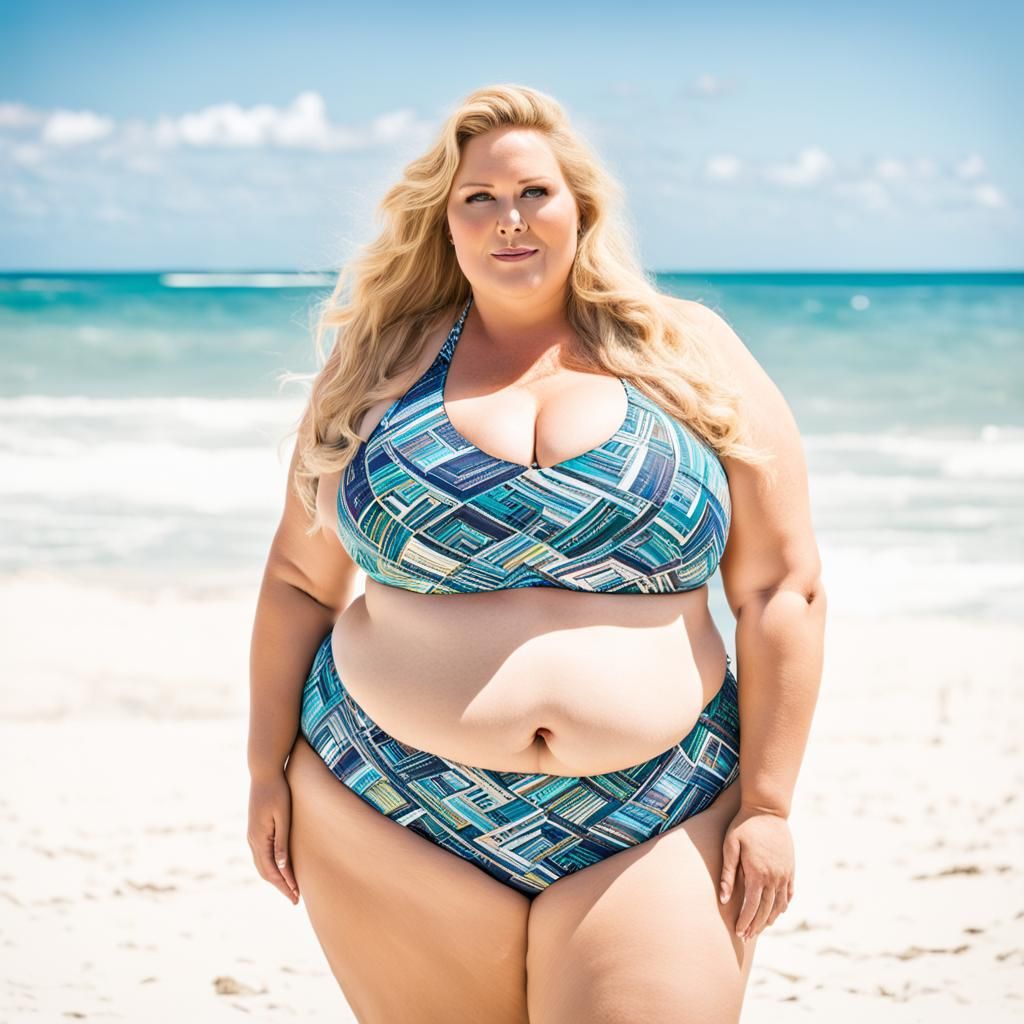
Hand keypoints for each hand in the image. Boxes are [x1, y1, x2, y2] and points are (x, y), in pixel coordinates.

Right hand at [247, 772, 299, 904]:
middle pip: (265, 872)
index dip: (284, 885)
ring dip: (275, 878)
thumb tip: (282, 868)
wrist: (264, 773)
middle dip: (280, 886)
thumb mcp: (283, 817)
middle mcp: (253, 840)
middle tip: (295, 899)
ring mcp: (252, 835)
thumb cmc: (277, 792)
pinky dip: (270, 867)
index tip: (296, 897)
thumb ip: (282, 842)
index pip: (272, 871)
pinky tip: (280, 868)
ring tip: (290, 887)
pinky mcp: (255, 829)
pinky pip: (262, 855)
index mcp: (259, 839)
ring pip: (262, 865)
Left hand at [719, 803, 793, 941]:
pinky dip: (783, 905)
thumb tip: (724, 899)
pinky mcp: (791, 868)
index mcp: (757, 873)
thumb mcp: (730, 845)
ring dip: (770, 918)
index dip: (745, 921)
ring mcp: (785, 873)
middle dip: (756, 925)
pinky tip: (778, 911)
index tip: (738, 932)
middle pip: (766, 910)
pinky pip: (789, 892)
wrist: (767, 809)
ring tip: (761, 928)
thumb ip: (728, 873)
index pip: (751, 906)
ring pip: (779, 904)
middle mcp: (774, 877)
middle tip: (746, 936)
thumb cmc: (744, 825)